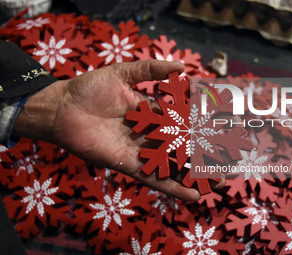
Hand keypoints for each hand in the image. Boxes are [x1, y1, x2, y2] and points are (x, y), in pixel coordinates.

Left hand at [13, 60, 224, 200]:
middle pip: (182, 145)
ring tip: (218, 184)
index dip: (201, 126)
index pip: (182, 119)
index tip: (223, 131)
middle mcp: (150, 133)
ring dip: (195, 175)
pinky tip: (193, 195)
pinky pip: (155, 178)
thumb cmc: (90, 88)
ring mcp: (142, 150)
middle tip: (227, 163)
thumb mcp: (123, 73)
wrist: (63, 109)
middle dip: (204, 155)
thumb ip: (152, 70)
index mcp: (151, 111)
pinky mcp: (131, 165)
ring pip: (173, 164)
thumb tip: (184, 68)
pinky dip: (173, 187)